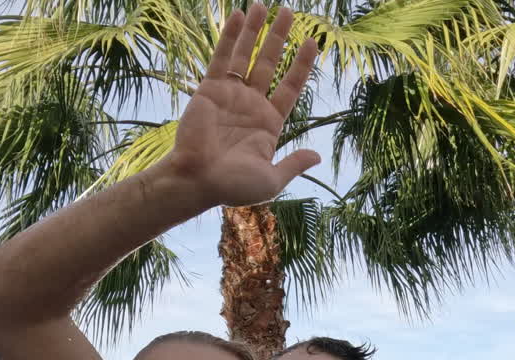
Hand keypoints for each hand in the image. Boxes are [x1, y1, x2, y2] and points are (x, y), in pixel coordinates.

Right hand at [165, 3, 320, 207]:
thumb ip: (293, 163)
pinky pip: (222, 58)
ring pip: (246, 56)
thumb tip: (316, 156)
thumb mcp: (271, 179)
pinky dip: (231, 37)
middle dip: (280, 38)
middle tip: (290, 12)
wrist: (197, 180)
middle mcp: (251, 104)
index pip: (291, 86)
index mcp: (269, 123)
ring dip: (256, 31)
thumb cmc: (233, 187)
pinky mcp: (210, 89)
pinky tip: (239, 15)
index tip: (313, 42)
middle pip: (270, 63)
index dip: (302, 65)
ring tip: (264, 5)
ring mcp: (231, 95)